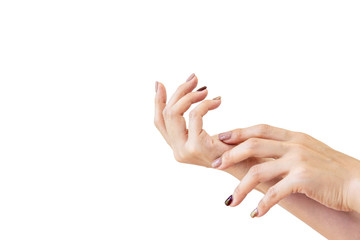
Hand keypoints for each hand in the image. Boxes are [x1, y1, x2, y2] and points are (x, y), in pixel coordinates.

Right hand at [154, 73, 231, 166]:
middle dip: (179, 92)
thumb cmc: (231, 147)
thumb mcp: (204, 133)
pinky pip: (194, 115)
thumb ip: (191, 121)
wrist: (248, 164)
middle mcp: (177, 151)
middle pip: (166, 114)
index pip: (159, 122)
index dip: (157, 102)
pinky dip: (205, 104)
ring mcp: (185, 150)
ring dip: (189, 95)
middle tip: (194, 78)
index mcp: (178, 147)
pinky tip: (217, 101)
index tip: (159, 84)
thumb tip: (187, 92)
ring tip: (205, 89)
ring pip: (174, 113)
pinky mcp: (197, 146)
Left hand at [214, 124, 359, 216]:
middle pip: (253, 145)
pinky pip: (275, 193)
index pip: (260, 129)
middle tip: (214, 165)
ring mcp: (298, 161)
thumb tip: (266, 155)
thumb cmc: (333, 171)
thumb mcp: (309, 153)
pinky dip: (262, 205)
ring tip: (229, 202)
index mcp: (295, 137)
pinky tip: (254, 214)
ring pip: (258, 171)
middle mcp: (294, 145)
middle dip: (230, 155)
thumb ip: (288, 151)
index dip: (239, 132)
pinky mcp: (304, 180)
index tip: (222, 138)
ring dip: (241, 188)